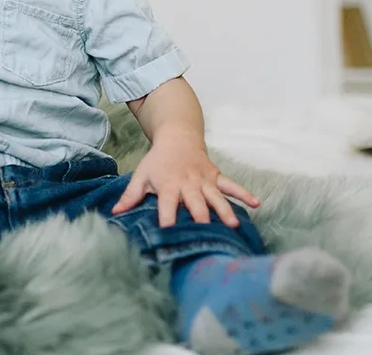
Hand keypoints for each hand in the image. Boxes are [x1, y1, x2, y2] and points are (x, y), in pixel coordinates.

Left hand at [111, 134, 259, 227]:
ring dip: (225, 211)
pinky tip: (256, 204)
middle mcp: (188, 184)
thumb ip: (130, 195)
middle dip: (201, 219)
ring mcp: (205, 180)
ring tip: (233, 226)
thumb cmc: (158, 160)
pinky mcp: (216, 176)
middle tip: (207, 235)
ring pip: (217, 197)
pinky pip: (232, 185)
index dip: (168, 219)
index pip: (167, 206)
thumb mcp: (141, 175)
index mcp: (169, 186)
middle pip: (196, 204)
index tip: (169, 235)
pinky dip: (244, 193)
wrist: (178, 136)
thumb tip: (115, 212)